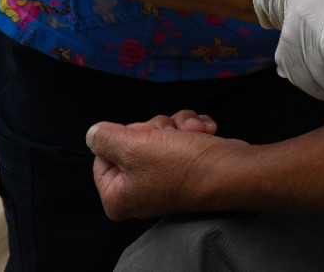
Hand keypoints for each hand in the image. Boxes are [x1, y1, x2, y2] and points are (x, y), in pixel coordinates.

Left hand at [88, 114, 237, 220]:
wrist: (230, 170)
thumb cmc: (180, 164)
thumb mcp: (133, 146)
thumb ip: (105, 138)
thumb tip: (93, 134)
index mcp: (117, 196)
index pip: (102, 156)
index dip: (123, 137)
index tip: (142, 139)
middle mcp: (137, 191)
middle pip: (132, 141)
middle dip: (156, 128)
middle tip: (169, 134)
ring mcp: (162, 179)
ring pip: (159, 135)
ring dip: (177, 126)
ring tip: (193, 131)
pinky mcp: (185, 167)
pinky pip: (179, 138)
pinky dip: (192, 130)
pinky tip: (205, 130)